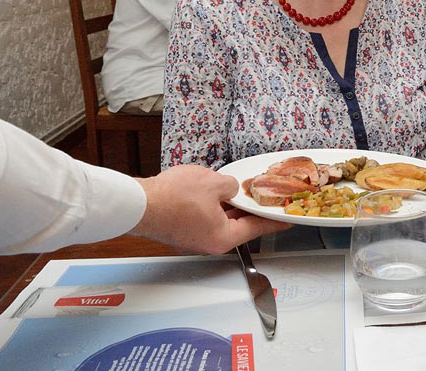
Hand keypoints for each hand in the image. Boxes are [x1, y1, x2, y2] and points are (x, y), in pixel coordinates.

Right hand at [132, 165, 288, 253]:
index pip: (256, 228)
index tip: (287, 221)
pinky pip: (204, 218)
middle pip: (237, 225)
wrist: (139, 204)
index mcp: (223, 238)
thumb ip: (230, 186)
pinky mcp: (181, 230)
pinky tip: (210, 191)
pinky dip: (211, 206)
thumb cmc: (174, 198)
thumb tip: (231, 189)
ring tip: (235, 190)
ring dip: (227, 206)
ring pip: (219, 220)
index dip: (273, 221)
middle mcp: (209, 243)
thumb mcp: (214, 183)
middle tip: (262, 199)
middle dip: (248, 209)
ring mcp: (193, 238)